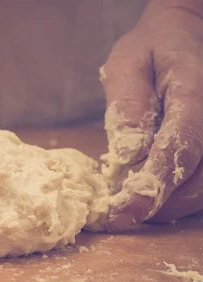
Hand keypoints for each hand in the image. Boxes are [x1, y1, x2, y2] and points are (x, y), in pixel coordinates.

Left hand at [101, 1, 202, 229]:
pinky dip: (179, 197)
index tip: (121, 212)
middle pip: (199, 179)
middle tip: (119, 214)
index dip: (151, 186)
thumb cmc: (151, 49)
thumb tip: (124, 153)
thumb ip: (128, 104)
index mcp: (196, 90)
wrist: (186, 35)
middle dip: (158, 204)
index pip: (180, 147)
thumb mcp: (127, 64)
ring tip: (131, 204)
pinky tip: (151, 193)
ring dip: (169, 206)